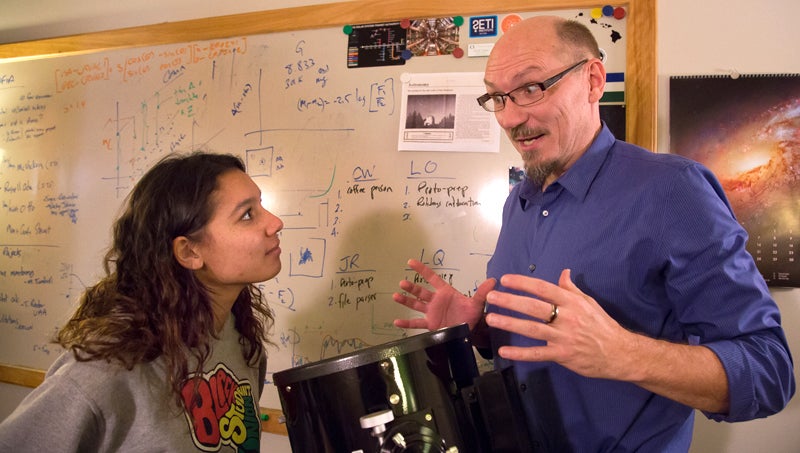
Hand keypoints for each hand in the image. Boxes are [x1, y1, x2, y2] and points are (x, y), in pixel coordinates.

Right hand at [392, 259, 495, 330]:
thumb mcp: (477, 303)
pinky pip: (416, 324)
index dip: (422, 270)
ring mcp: (431, 312)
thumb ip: (482, 292)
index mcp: (445, 292)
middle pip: (421, 292)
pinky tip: (396, 322)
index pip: (432, 278)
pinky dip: (406, 323)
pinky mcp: (430, 325)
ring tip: (396, 296)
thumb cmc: (472, 315)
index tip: (411, 262)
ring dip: (406, 301)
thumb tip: (493, 281)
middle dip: (411, 287)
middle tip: (402, 283)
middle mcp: (436, 301)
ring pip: (416, 305)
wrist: (470, 331)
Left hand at [485, 269, 633, 379]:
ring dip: (510, 323)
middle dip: (510, 301)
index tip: (505, 280)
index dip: (522, 283)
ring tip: (491, 319)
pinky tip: (504, 351)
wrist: (619, 352)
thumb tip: (564, 272)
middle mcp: (566, 317)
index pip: (543, 288)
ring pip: (532, 328)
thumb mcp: (589, 302)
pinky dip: (520, 353)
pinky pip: (538, 353)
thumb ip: (571, 289)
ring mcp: (563, 337)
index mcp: (571, 302)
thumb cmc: (602, 325)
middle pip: (534, 307)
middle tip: (491, 297)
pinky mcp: (562, 355)